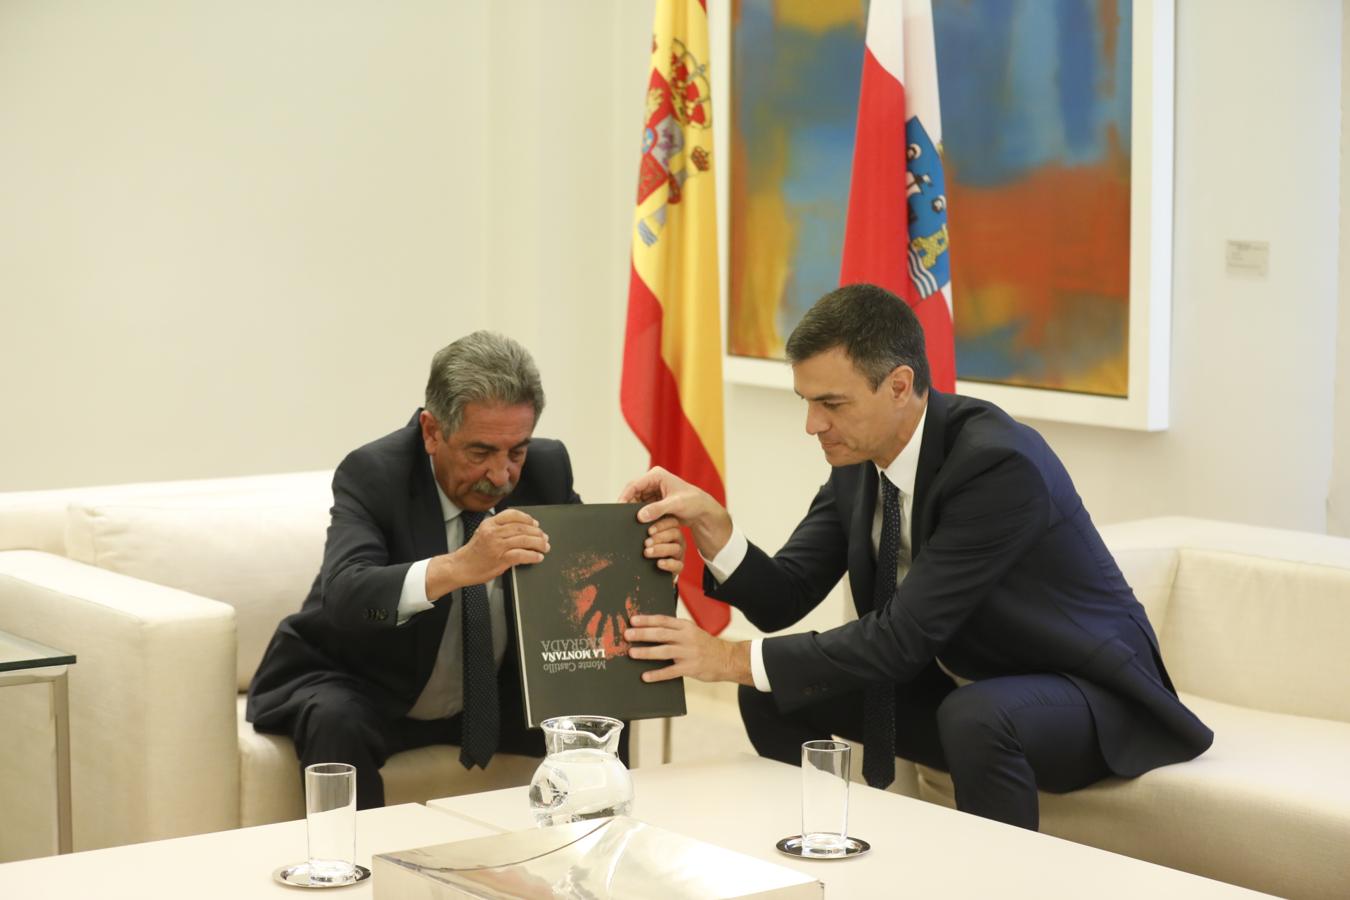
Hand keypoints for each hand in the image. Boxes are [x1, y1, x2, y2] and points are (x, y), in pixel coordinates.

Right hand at [438, 509, 548, 588]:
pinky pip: (521, 555)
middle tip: (544, 538)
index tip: (535, 524)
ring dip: (538, 544)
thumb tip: (522, 529)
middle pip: (522, 528)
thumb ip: (499, 529)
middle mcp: (493, 532)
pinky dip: (532, 556)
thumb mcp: (483, 533)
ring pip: (524, 540)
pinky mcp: (500, 559)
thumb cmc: (473, 553)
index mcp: (490, 523)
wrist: (460, 567)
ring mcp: (497, 545)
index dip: (527, 518)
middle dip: (537, 533)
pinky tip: (538, 557)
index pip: (513, 514)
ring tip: (544, 547)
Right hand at [619, 467, 732, 558]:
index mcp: (656, 475)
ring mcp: (653, 491)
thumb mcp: (675, 504)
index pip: (634, 484)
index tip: (618, 508)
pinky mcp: (654, 501)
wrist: (702, 510)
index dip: (625, 496)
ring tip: (631, 522)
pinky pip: (642, 508)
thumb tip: (640, 516)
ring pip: (636, 502)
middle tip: (623, 519)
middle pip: (633, 493)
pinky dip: (640, 515)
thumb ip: (657, 509)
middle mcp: (652, 481)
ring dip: (634, 511)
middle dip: (628, 505)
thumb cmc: (693, 502)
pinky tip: (639, 524)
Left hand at [624, 614, 752, 685]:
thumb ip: (675, 631)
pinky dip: (657, 674)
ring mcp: (689, 653)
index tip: (633, 620)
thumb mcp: (692, 632)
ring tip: (632, 653)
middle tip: (628, 635)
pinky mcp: (690, 668)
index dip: (647, 620)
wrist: (727, 659)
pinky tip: (646, 676)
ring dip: (646, 652)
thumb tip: (650, 630)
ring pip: (664, 651)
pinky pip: (671, 672)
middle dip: (642, 634)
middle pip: (661, 634)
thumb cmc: (706, 645)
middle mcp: (687, 638)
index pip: (663, 620)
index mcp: (686, 626)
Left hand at [642, 515, 684, 579]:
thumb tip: (628, 511)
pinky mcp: (677, 566)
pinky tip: (659, 563)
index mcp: (668, 528)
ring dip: (661, 549)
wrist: (644, 571)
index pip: (671, 522)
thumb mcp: (640, 535)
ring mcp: (677, 552)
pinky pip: (678, 565)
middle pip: (675, 533)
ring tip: (647, 552)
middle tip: (646, 542)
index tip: (648, 530)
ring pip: (676, 548)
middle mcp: (675, 539)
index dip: (660, 525)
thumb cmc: (642, 549)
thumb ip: (639, 525)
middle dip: (659, 537)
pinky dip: (669, 564)